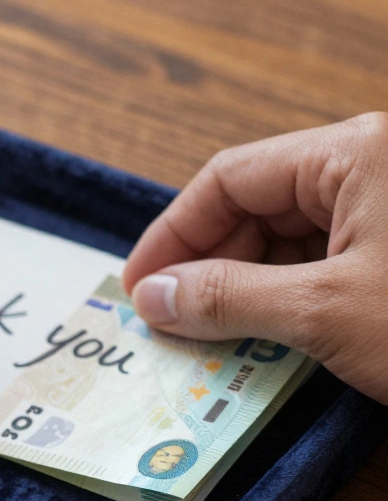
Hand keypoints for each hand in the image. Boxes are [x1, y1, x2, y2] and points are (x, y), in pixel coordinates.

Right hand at [122, 112, 387, 401]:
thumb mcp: (324, 312)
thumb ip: (226, 298)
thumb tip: (151, 298)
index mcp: (356, 153)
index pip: (230, 178)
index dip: (172, 235)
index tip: (136, 291)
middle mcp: (375, 169)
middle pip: (260, 207)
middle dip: (207, 268)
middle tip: (168, 326)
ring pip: (292, 242)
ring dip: (244, 293)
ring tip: (209, 344)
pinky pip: (328, 268)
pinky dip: (288, 305)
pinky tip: (264, 346)